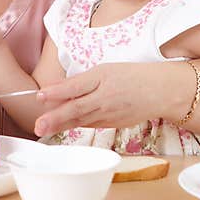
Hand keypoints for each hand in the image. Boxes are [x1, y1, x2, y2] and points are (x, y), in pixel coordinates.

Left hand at [33, 62, 168, 136]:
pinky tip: (63, 126)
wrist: (161, 91)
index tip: (39, 95)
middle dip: (55, 118)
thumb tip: (57, 88)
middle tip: (38, 126)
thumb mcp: (106, 70)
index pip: (76, 87)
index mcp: (103, 79)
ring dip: (61, 125)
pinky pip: (91, 124)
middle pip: (76, 109)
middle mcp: (105, 98)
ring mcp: (110, 114)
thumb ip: (81, 80)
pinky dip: (76, 124)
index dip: (57, 92)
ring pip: (81, 120)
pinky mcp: (113, 124)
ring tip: (44, 129)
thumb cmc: (132, 76)